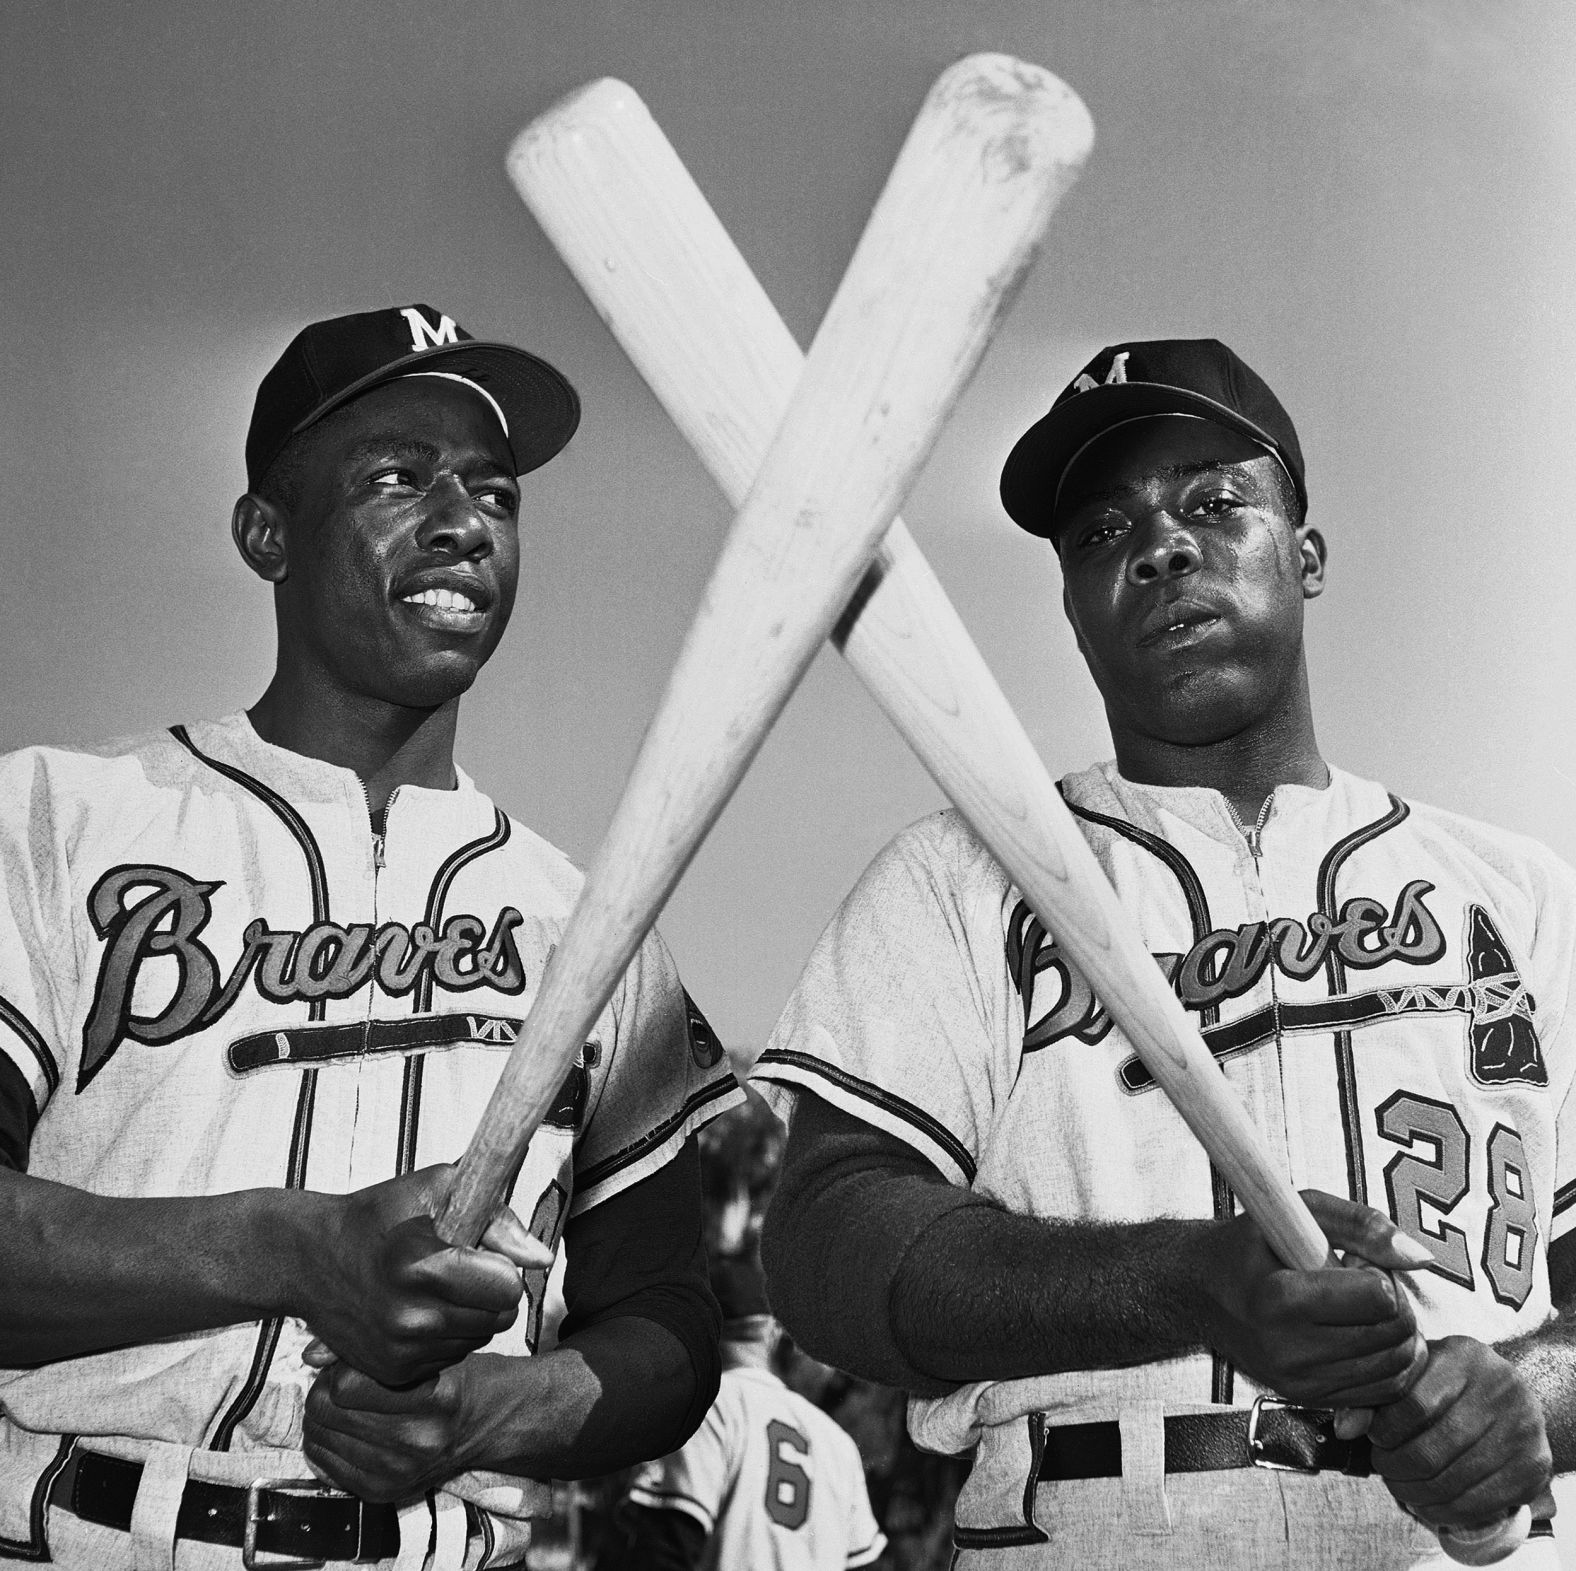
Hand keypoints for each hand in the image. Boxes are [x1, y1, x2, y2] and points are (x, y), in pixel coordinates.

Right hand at [288, 1166, 534, 1386]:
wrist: (310, 1258)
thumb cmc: (382, 1214)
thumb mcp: (438, 1189)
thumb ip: (497, 1219)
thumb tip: (541, 1258)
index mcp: (424, 1267)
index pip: (508, 1287)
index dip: (503, 1266)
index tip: (482, 1253)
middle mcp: (412, 1318)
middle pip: (500, 1318)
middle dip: (493, 1292)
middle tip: (464, 1270)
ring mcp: (400, 1351)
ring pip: (478, 1339)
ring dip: (471, 1315)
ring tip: (438, 1288)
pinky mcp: (391, 1372)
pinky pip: (450, 1358)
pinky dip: (446, 1337)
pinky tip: (421, 1311)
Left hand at [302, 1355, 486, 1501]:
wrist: (478, 1424)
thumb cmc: (449, 1379)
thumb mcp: (425, 1353)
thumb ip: (371, 1349)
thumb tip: (312, 1354)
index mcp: (435, 1398)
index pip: (347, 1385)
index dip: (339, 1367)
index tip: (348, 1363)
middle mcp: (418, 1440)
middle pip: (328, 1411)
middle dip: (324, 1389)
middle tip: (338, 1382)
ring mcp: (398, 1472)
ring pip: (320, 1438)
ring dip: (323, 1417)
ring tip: (343, 1405)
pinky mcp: (381, 1493)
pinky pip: (323, 1465)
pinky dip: (326, 1443)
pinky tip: (344, 1429)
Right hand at [1195, 1190, 1430, 1407]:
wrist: (1202, 1292)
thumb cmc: (1250, 1245)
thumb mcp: (1297, 1211)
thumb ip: (1362, 1224)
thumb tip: (1422, 1258)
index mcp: (1279, 1299)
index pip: (1379, 1298)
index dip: (1378, 1272)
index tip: (1352, 1261)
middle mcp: (1288, 1350)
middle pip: (1395, 1335)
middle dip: (1394, 1302)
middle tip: (1362, 1284)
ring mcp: (1299, 1382)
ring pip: (1397, 1367)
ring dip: (1395, 1332)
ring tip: (1360, 1309)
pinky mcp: (1309, 1400)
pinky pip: (1383, 1390)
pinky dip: (1387, 1360)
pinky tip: (1361, 1334)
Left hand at [1368, 1336, 1554, 1530]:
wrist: (1517, 1395)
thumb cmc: (1452, 1382)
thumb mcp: (1417, 1372)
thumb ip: (1377, 1395)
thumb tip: (1344, 1429)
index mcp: (1465, 1358)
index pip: (1413, 1404)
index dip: (1384, 1429)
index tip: (1373, 1436)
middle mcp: (1500, 1391)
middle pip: (1431, 1450)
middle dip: (1395, 1466)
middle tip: (1382, 1466)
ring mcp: (1522, 1432)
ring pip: (1452, 1481)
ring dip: (1414, 1492)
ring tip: (1399, 1484)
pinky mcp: (1533, 1468)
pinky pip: (1479, 1503)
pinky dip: (1444, 1510)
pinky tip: (1426, 1502)